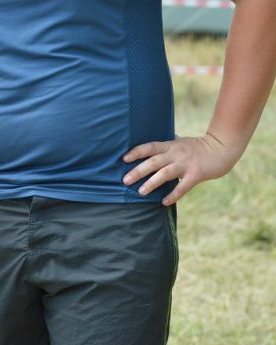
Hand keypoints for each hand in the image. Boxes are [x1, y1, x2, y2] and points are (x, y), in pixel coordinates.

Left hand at [122, 134, 240, 204]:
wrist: (221, 148)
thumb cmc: (198, 147)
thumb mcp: (180, 142)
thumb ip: (166, 146)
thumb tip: (150, 149)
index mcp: (170, 145)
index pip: (149, 147)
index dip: (136, 152)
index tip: (123, 159)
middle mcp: (176, 153)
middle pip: (153, 161)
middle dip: (138, 170)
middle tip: (125, 180)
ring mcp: (186, 164)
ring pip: (165, 173)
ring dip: (152, 183)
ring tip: (140, 192)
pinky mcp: (196, 174)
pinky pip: (183, 186)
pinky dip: (173, 195)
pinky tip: (164, 202)